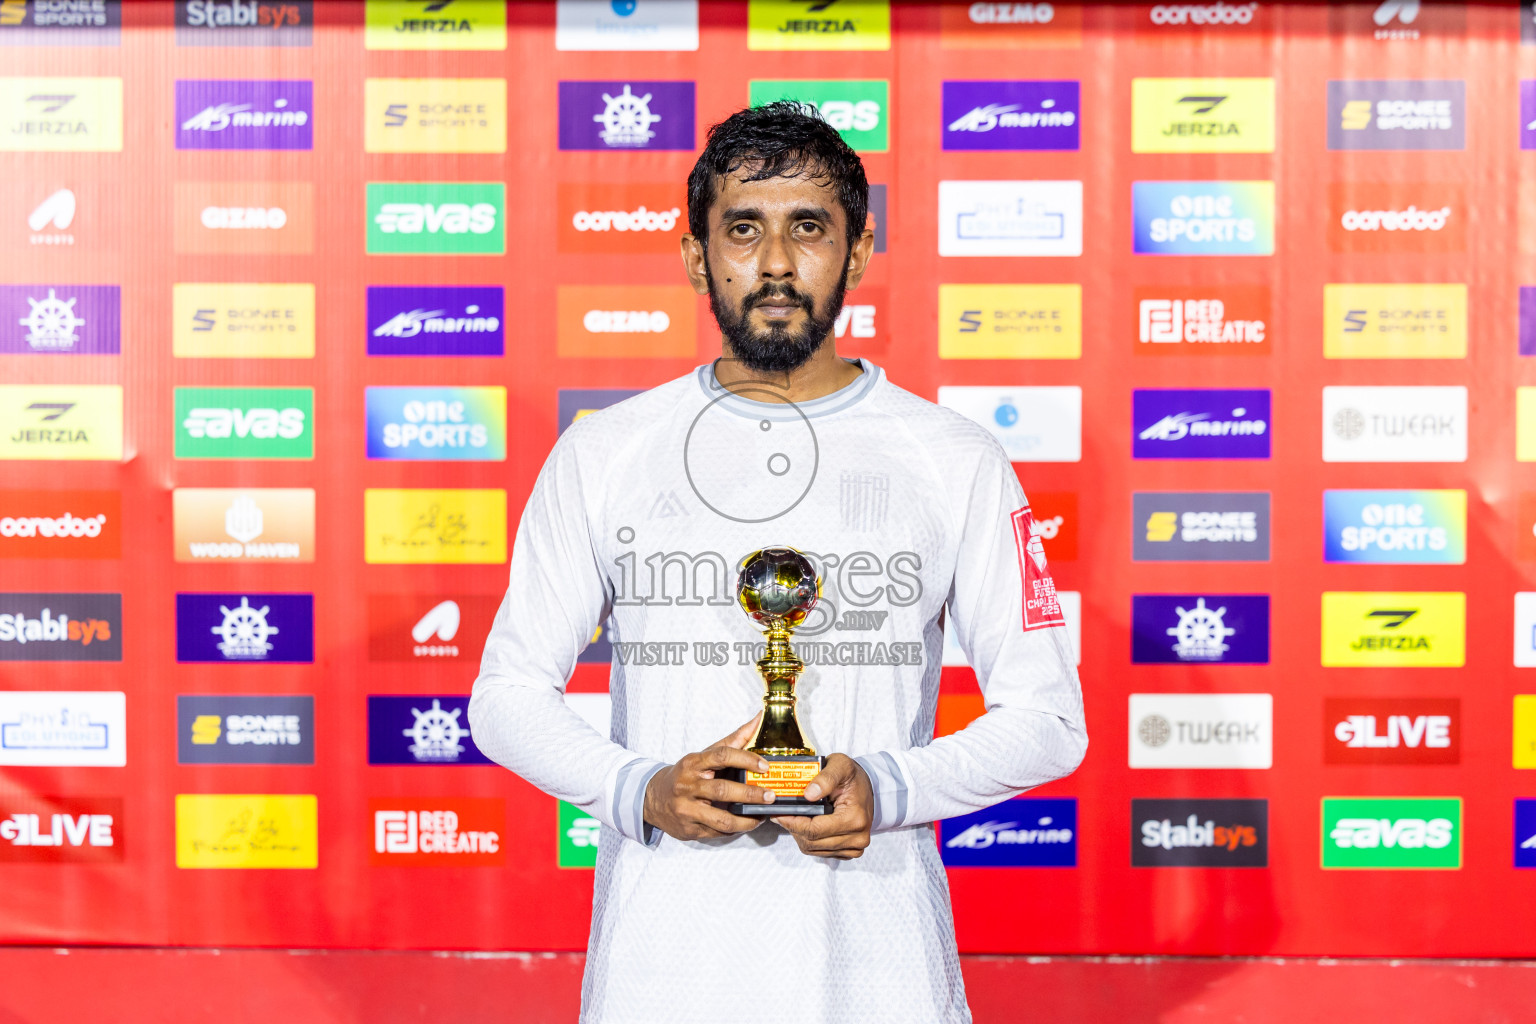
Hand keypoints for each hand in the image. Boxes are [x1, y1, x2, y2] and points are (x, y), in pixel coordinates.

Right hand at [642, 714, 775, 840]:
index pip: (721, 756)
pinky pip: (717, 832)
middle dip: (750, 794)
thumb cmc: (686, 775)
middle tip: (771, 796)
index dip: (745, 760)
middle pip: (723, 790)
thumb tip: (758, 719)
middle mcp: (687, 786)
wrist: (653, 799)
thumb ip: (734, 740)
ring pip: (721, 819)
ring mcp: (686, 810)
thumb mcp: (704, 755)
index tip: (765, 766)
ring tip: (761, 816)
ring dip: (746, 820)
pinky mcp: (689, 829)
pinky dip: (735, 829)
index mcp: (693, 763)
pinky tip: (746, 823)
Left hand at [773, 754, 872, 858]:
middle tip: (781, 814)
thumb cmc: (852, 776)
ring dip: (799, 835)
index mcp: (855, 818)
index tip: (778, 813)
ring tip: (794, 817)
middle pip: (812, 842)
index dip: (792, 823)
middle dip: (793, 828)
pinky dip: (809, 840)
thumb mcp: (840, 765)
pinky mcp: (850, 851)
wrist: (866, 786)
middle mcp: (858, 837)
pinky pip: (821, 852)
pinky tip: (807, 825)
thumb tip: (809, 794)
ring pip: (813, 849)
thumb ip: (825, 778)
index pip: (815, 830)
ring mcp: (855, 847)